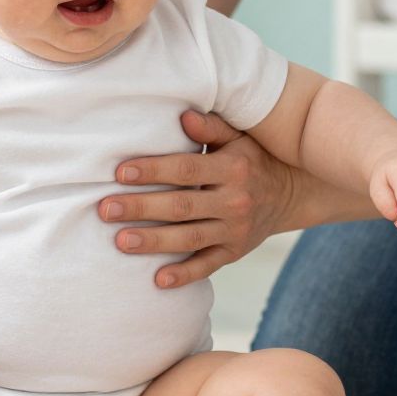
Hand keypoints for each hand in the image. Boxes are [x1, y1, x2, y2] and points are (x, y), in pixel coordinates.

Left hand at [95, 110, 302, 290]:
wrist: (290, 193)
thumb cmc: (253, 159)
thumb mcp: (239, 137)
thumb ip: (211, 127)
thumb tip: (182, 115)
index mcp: (232, 169)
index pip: (186, 169)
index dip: (153, 171)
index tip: (120, 172)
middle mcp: (235, 202)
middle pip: (181, 206)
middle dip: (141, 208)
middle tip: (106, 209)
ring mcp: (235, 231)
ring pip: (189, 238)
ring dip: (154, 241)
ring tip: (121, 242)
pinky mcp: (234, 252)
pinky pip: (207, 266)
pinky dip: (184, 275)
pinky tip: (158, 280)